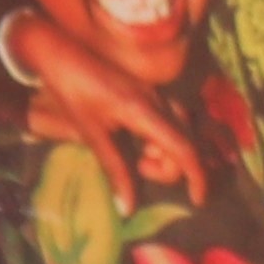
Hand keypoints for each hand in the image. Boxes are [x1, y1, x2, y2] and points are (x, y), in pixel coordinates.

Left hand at [4, 21, 206, 210]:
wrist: (66, 56)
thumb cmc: (75, 94)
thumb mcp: (92, 134)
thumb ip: (115, 170)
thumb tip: (128, 207)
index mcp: (146, 112)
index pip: (184, 149)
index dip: (197, 177)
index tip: (198, 201)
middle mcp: (162, 102)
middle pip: (187, 145)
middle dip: (171, 167)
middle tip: (138, 167)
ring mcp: (162, 96)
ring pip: (186, 133)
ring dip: (169, 153)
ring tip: (140, 157)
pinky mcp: (157, 95)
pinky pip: (177, 122)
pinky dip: (169, 140)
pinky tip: (146, 144)